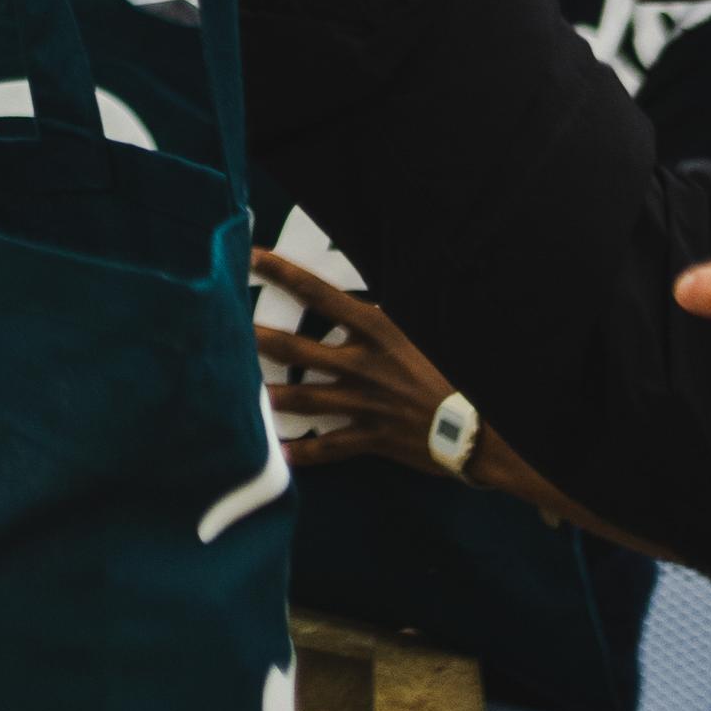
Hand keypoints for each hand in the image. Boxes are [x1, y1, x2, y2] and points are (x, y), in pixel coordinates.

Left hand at [254, 250, 587, 515]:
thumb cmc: (459, 369)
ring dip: (266, 395)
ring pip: (300, 397)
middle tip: (223, 329)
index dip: (283, 273)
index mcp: (375, 330)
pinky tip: (275, 454)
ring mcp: (362, 403)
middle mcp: (360, 364)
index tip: (252, 256)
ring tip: (234, 392)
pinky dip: (300, 453)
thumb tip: (367, 290)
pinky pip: (326, 448)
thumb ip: (391, 312)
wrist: (487, 426)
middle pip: (294, 347)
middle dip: (255, 338)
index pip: (318, 294)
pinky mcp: (369, 437)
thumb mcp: (426, 327)